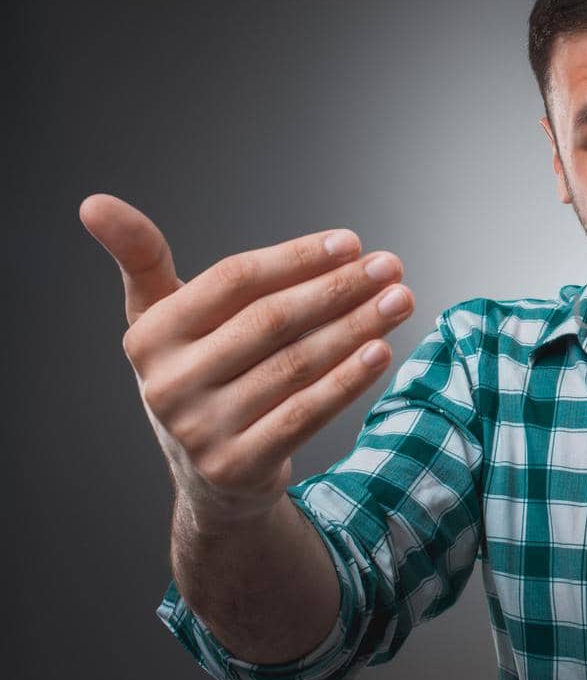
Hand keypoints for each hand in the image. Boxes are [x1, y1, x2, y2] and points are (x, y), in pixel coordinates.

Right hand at [80, 194, 414, 522]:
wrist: (209, 477)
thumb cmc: (198, 373)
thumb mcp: (162, 319)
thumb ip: (142, 259)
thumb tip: (93, 202)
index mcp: (150, 335)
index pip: (233, 281)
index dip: (296, 258)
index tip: (352, 242)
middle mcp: (168, 383)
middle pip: (271, 322)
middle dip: (338, 289)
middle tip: (390, 267)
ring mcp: (201, 429)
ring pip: (295, 366)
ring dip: (357, 328)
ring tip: (400, 300)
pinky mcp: (238, 465)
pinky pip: (306, 414)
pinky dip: (348, 381)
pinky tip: (382, 351)